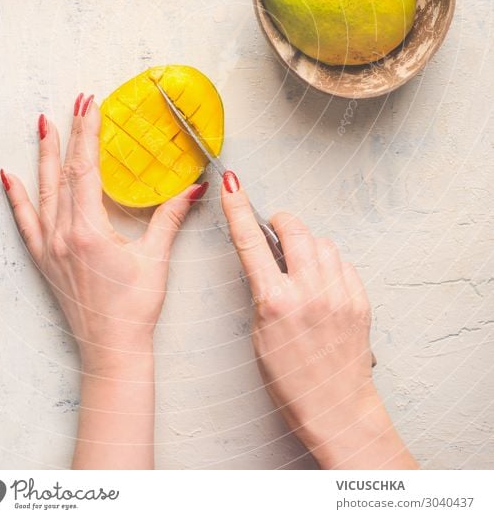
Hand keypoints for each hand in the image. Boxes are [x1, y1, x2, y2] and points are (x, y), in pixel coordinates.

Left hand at [0, 93, 207, 468]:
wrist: (111, 349)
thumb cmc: (135, 308)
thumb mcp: (155, 258)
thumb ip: (171, 217)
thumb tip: (196, 186)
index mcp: (89, 230)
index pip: (86, 168)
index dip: (88, 134)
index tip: (91, 105)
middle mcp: (63, 234)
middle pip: (63, 172)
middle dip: (70, 134)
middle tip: (75, 103)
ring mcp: (50, 247)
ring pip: (43, 191)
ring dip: (43, 156)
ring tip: (43, 125)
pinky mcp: (44, 259)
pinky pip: (25, 221)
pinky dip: (16, 197)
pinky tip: (8, 176)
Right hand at [221, 171, 417, 469]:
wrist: (336, 407)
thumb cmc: (291, 379)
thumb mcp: (261, 334)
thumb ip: (263, 290)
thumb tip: (266, 255)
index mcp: (275, 302)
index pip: (250, 242)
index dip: (237, 208)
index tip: (231, 184)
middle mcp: (309, 292)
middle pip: (295, 230)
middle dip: (283, 222)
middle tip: (278, 227)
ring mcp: (339, 294)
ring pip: (322, 242)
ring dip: (308, 243)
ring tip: (301, 263)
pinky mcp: (359, 300)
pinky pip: (343, 262)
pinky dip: (330, 262)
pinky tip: (323, 281)